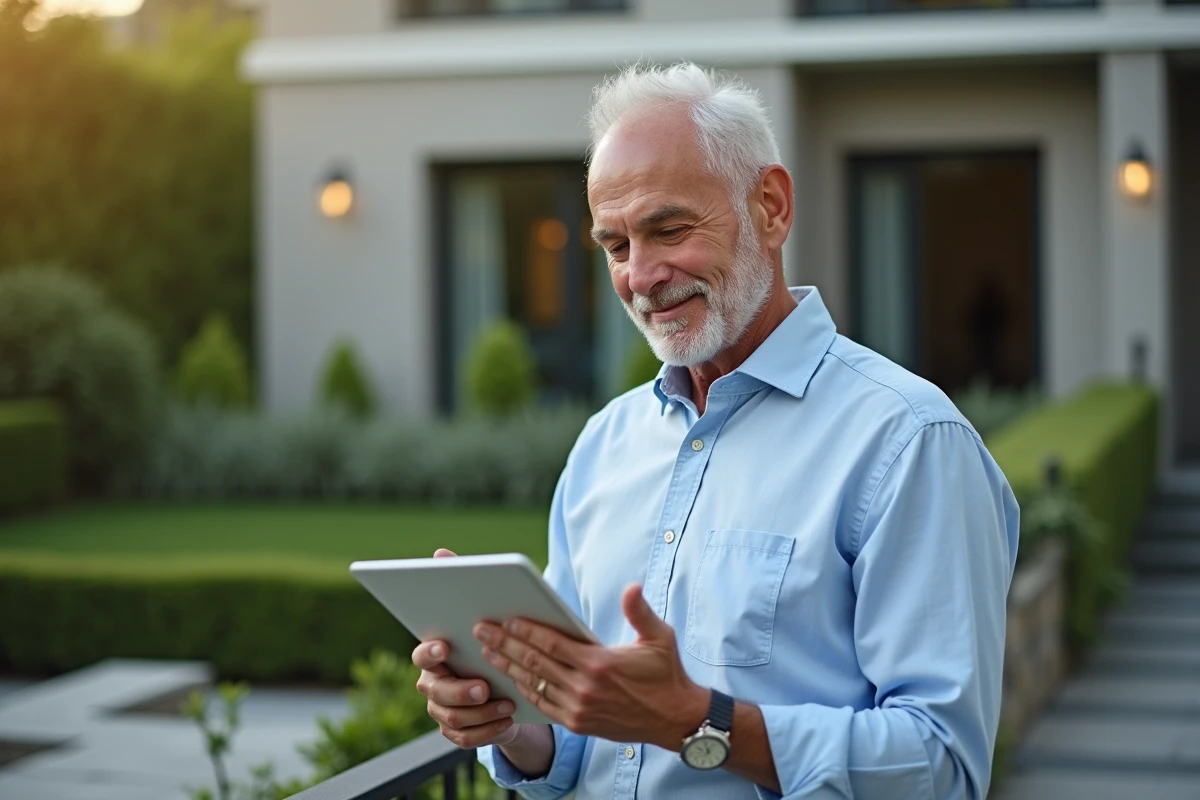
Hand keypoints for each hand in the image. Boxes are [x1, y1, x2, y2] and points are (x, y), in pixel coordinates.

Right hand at [413, 548, 521, 748]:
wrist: (508, 686)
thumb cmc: (492, 645)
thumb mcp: (486, 617)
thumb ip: (460, 586)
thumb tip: (440, 553)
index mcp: (435, 653)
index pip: (421, 653)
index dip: (430, 651)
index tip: (446, 645)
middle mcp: (432, 683)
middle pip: (435, 690)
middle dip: (460, 689)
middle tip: (484, 686)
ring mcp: (441, 710)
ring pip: (450, 717)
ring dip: (480, 712)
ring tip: (506, 702)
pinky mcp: (456, 733)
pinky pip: (465, 738)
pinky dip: (487, 730)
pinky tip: (506, 718)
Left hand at [473, 583, 708, 750]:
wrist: (674, 719)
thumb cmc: (665, 674)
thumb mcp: (660, 638)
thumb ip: (640, 612)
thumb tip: (631, 587)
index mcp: (600, 663)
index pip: (553, 644)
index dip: (527, 631)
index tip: (506, 619)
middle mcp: (585, 688)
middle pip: (536, 662)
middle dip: (505, 644)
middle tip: (482, 630)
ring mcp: (579, 709)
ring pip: (534, 684)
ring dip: (508, 667)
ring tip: (487, 652)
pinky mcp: (578, 724)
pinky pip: (543, 704)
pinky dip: (524, 690)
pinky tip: (510, 677)